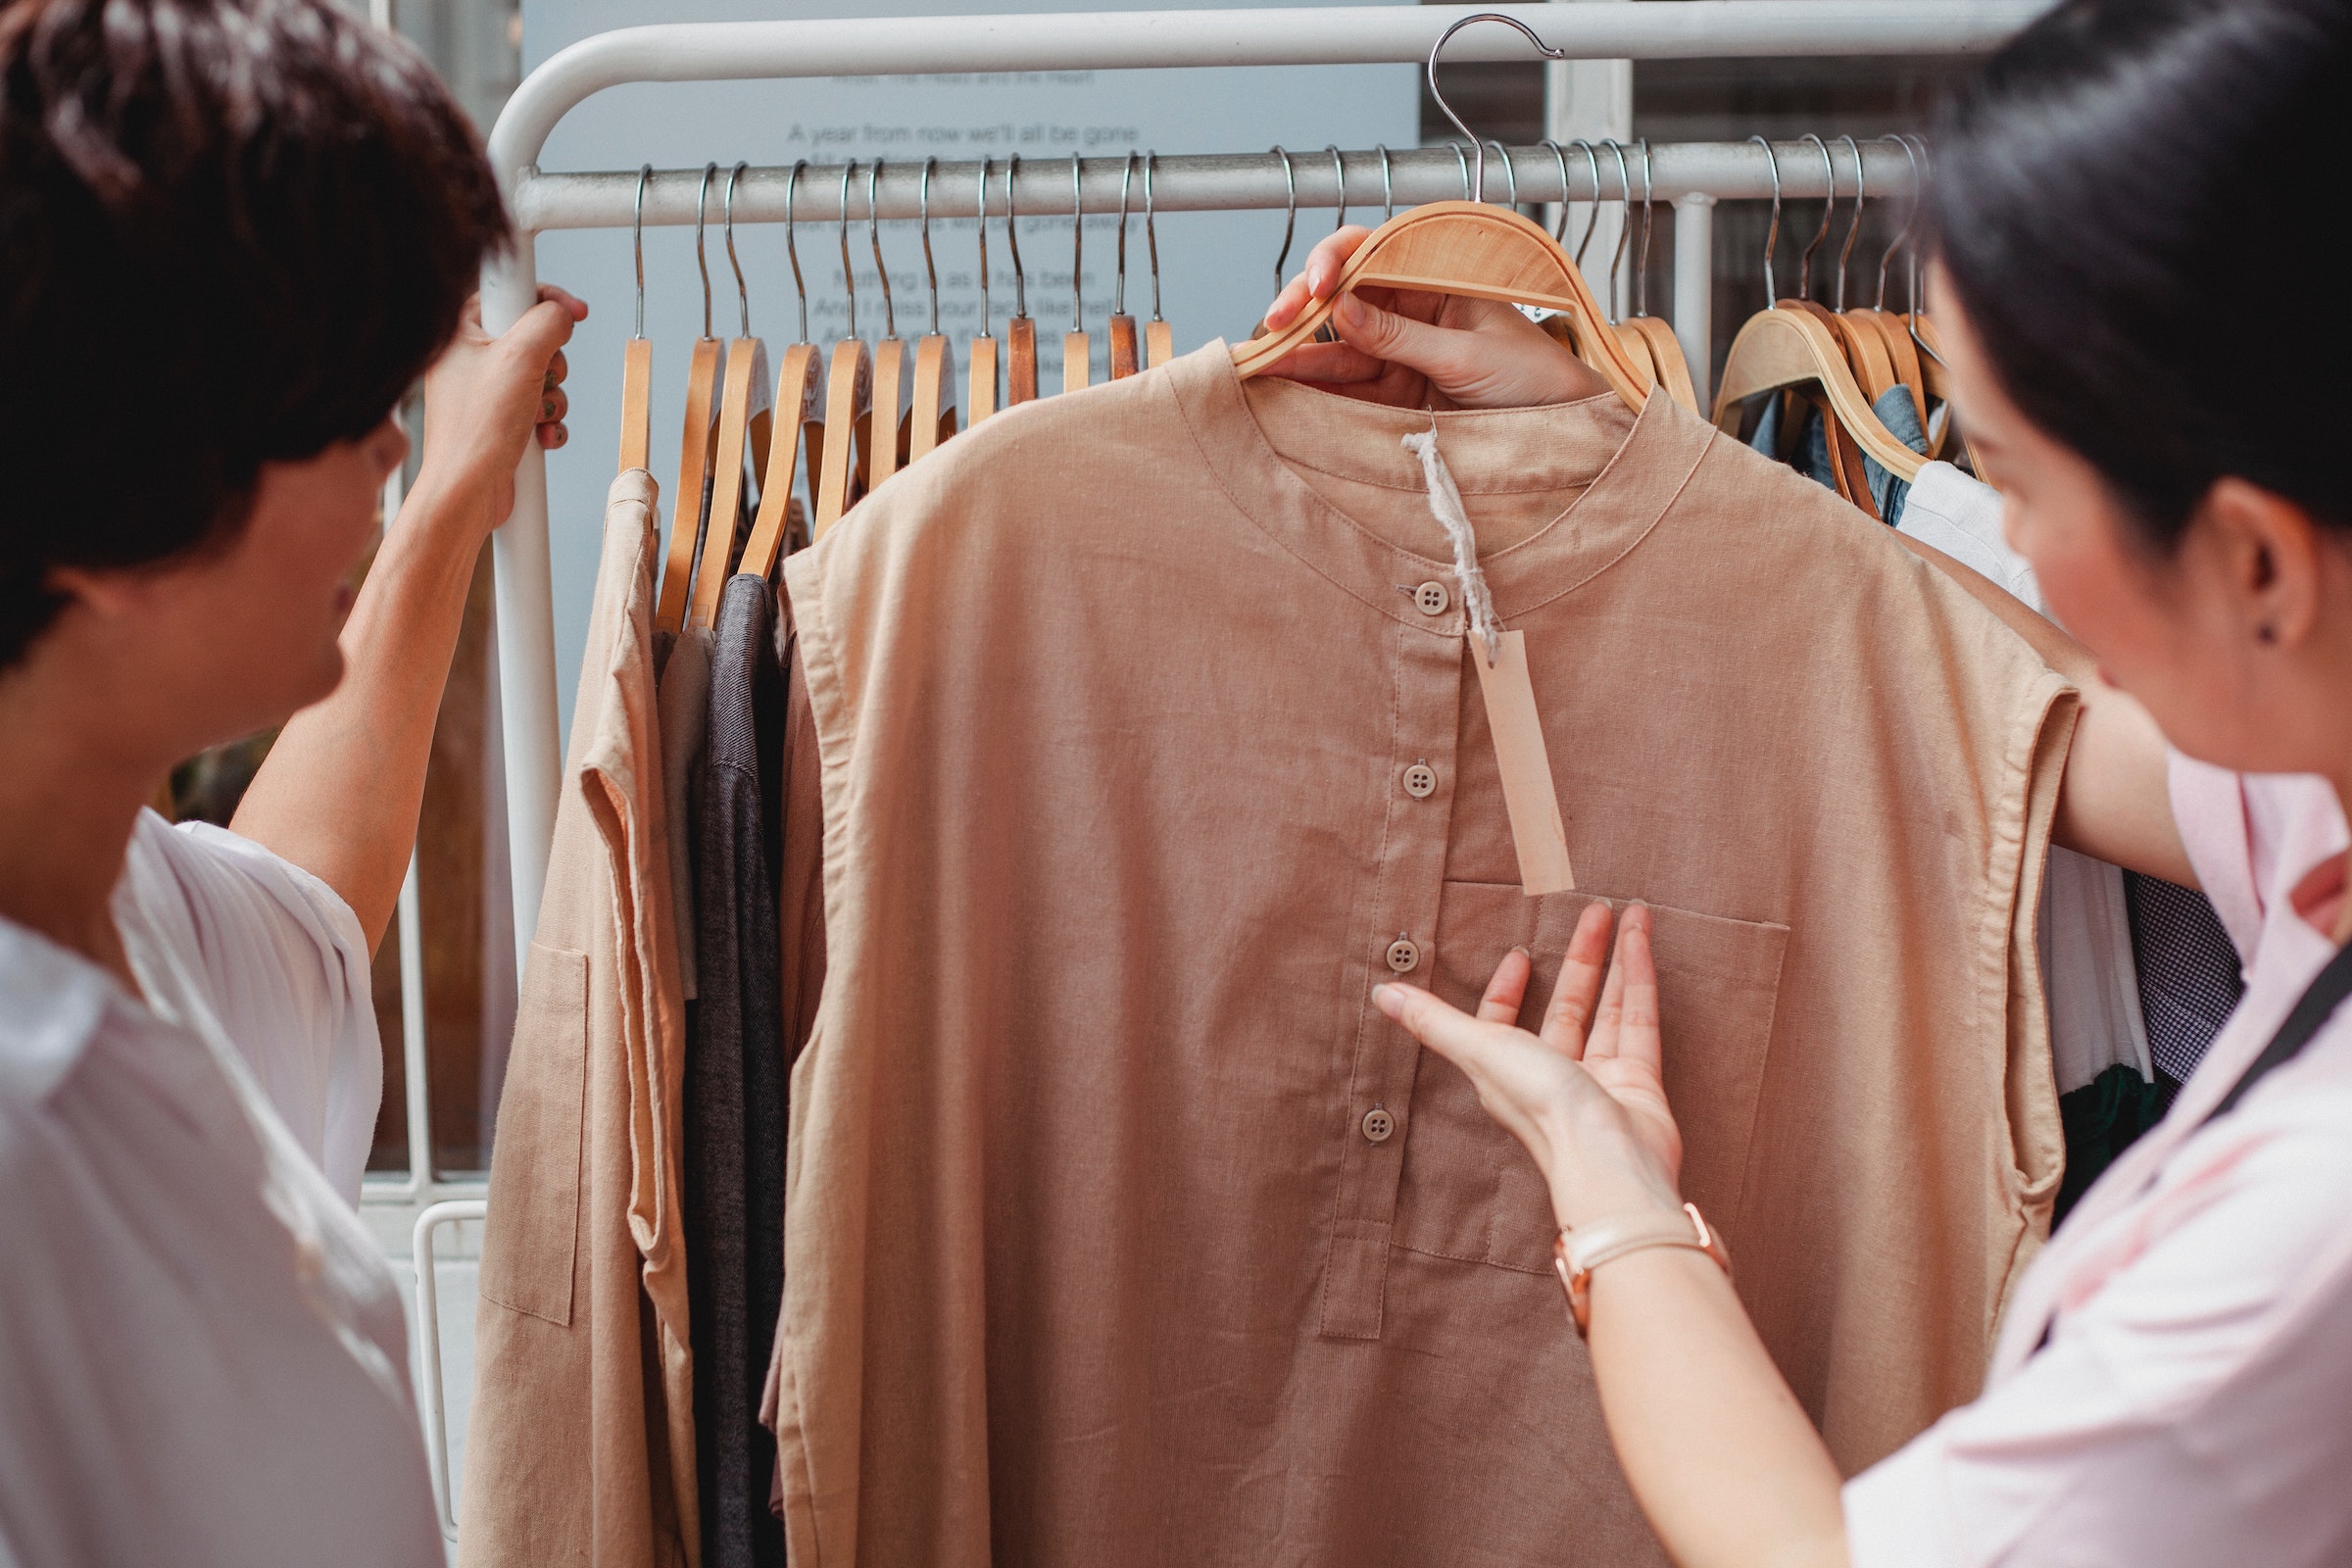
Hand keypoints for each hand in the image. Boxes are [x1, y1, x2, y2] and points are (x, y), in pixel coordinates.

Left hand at [416, 284, 587, 535]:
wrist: (468, 491)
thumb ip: (548, 322)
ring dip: (552, 397)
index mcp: (459, 332)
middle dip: (552, 363)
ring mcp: (485, 391)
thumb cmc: (476, 431)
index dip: (545, 298)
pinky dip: (548, 422)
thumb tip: (563, 314)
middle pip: (533, 338)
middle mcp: (469, 359)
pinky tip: (540, 436)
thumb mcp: (520, 357)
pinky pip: (539, 408)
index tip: (573, 309)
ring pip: (541, 377)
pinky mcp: (500, 420)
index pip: (509, 293)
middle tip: (541, 377)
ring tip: (535, 415)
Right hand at [1258, 225, 1607, 409]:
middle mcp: (1413, 309)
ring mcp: (1401, 353)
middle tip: (1273, 324)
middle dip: (1304, 308)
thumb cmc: (1536, 377)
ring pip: (1339, 346)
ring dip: (1300, 353)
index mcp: (1437, 279)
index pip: (1373, 253)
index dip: (1335, 262)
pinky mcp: (1396, 396)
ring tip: (1262, 363)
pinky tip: (1285, 386)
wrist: (1566, 429)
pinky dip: (1316, 388)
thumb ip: (1401, 335)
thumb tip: (1340, 308)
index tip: (1316, 285)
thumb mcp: (1467, 353)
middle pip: (1344, 298)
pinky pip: (1348, 388)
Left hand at [1374, 902, 1683, 1230]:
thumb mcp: (1481, 1051)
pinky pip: (1638, 1020)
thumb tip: (1380, 993)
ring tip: (1628, 914)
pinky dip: (1640, 980)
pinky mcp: (1638, 1081)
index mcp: (1507, 1073)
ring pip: (1608, 1009)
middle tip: (1593, 912)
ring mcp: (1598, 1079)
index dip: (1507, 989)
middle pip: (1567, 1006)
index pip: (1503, 1023)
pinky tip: (1641, 942)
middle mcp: (1553, 1075)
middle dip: (1580, 958)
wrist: (1609, 1161)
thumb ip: (1434, 1020)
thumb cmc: (1541, 1109)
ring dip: (1617, 961)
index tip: (1519, 953)